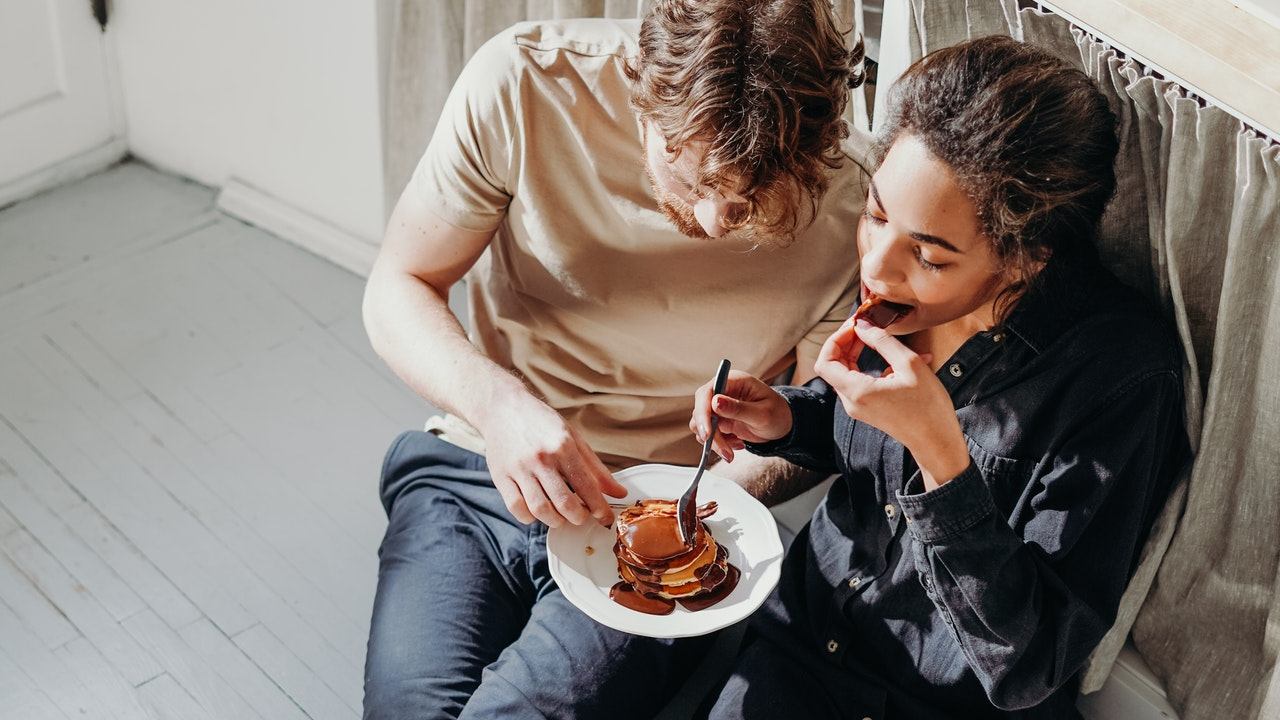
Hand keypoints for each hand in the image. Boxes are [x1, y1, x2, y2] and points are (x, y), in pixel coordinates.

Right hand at [478, 392, 626, 526]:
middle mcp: (541, 458)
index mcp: (563, 447)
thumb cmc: (540, 422)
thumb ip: (596, 468)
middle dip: (578, 517)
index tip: (605, 517)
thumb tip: (619, 492)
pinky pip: (516, 508)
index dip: (599, 508)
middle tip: (581, 516)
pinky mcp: (500, 476)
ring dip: (555, 520)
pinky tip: (536, 511)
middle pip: (564, 503)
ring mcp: (519, 468)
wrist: (503, 407)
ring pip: (540, 509)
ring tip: (560, 516)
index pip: (586, 486)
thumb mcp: (573, 437)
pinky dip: (529, 517)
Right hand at [689, 370, 792, 462]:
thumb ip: (739, 409)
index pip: (708, 392)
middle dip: (709, 432)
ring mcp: (718, 406)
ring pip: (701, 425)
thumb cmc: (778, 414)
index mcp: (734, 381)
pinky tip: (737, 444)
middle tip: (724, 451)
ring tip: (732, 451)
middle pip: (701, 409)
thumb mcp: (762, 414)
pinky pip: (708, 434)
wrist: (782, 425)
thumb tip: (715, 402)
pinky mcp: (718, 420)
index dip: (703, 412)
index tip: (708, 433)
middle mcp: (722, 391)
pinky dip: (719, 443)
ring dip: (714, 441)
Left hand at [814, 318, 969, 488]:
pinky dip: (872, 366)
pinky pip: (860, 382)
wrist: (937, 442)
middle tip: (866, 326)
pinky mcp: (868, 409)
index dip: (836, 338)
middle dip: (846, 342)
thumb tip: (864, 326)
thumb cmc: (928, 407)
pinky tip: (897, 359)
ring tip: (880, 337)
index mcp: (857, 391)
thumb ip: (883, 341)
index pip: (825, 361)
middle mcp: (851, 401)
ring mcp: (858, 407)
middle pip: (833, 366)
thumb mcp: (909, 364)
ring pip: (846, 373)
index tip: (856, 325)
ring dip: (859, 352)